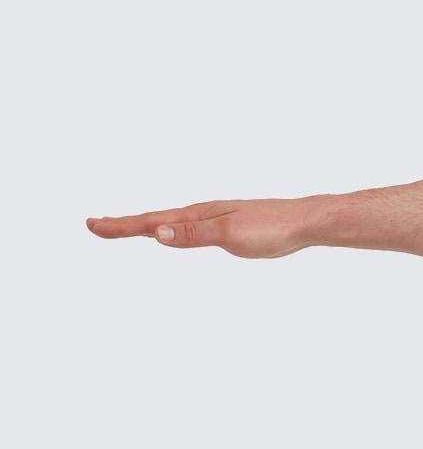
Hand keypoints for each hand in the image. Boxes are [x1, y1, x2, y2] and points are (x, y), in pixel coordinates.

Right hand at [84, 197, 314, 257]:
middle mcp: (202, 213)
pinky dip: (170, 230)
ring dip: (144, 226)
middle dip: (123, 224)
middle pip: (154, 220)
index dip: (120, 226)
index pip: (151, 222)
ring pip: (170, 223)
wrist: (305, 222)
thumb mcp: (230, 235)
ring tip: (125, 228)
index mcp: (198, 215)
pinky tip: (175, 234)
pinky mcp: (228, 226)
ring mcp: (215, 219)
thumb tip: (158, 234)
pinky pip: (188, 228)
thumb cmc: (271, 229)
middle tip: (94, 225)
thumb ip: (194, 235)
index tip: (91, 225)